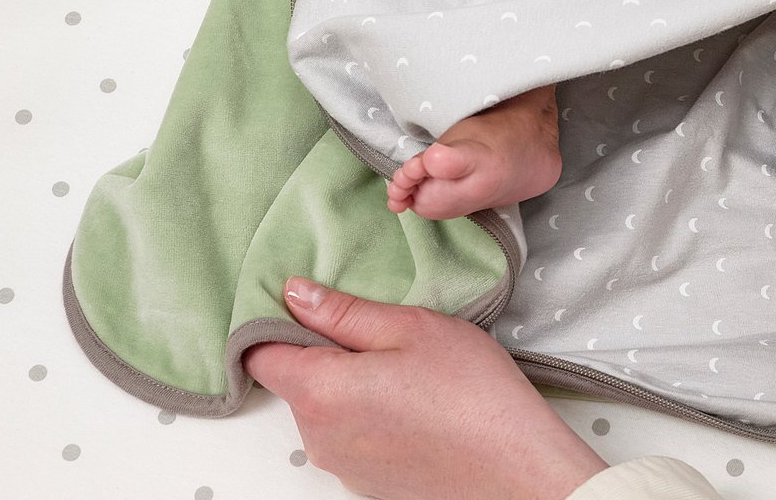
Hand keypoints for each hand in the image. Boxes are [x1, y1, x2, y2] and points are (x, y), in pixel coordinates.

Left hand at [243, 278, 606, 499]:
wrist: (515, 469)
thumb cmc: (469, 392)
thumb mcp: (409, 327)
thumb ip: (342, 312)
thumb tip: (294, 294)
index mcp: (321, 392)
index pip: (260, 353)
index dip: (274, 320)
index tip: (306, 299)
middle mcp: (318, 438)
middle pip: (295, 380)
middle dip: (324, 349)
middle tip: (380, 327)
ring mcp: (341, 466)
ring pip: (323, 408)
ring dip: (348, 381)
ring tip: (405, 364)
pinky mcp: (365, 482)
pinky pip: (348, 435)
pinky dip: (367, 412)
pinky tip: (413, 399)